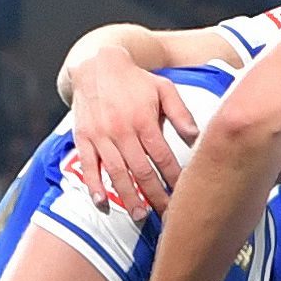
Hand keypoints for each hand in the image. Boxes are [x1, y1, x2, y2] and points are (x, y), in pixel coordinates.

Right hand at [62, 45, 197, 216]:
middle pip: (142, 171)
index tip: (184, 196)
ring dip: (128, 197)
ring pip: (117, 173)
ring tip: (140, 215)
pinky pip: (88, 165)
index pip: (163, 157)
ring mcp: (101, 135)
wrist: (96, 63)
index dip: (174, 179)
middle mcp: (122, 130)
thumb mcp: (164, 88)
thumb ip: (180, 113)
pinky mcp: (83, 137)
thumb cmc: (134, 79)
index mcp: (144, 120)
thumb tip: (196, 137)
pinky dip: (94, 185)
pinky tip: (102, 201)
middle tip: (167, 216)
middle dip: (156, 196)